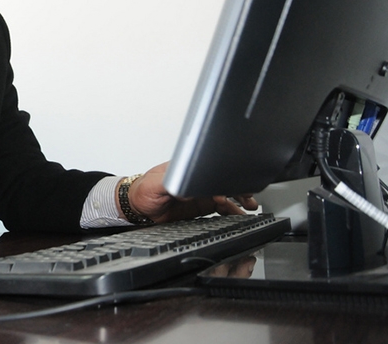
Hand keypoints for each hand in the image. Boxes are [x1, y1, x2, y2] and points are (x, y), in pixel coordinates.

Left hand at [125, 162, 258, 222]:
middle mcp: (197, 181)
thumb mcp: (155, 185)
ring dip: (238, 201)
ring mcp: (199, 194)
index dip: (225, 180)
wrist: (137, 207)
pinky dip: (231, 212)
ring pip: (225, 196)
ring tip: (250, 207)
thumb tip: (188, 185)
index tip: (233, 190)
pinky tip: (238, 216)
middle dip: (239, 190)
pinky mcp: (200, 207)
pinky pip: (220, 209)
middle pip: (223, 183)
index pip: (212, 172)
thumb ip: (171, 183)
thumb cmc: (143, 191)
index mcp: (188, 171)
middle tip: (250, 199)